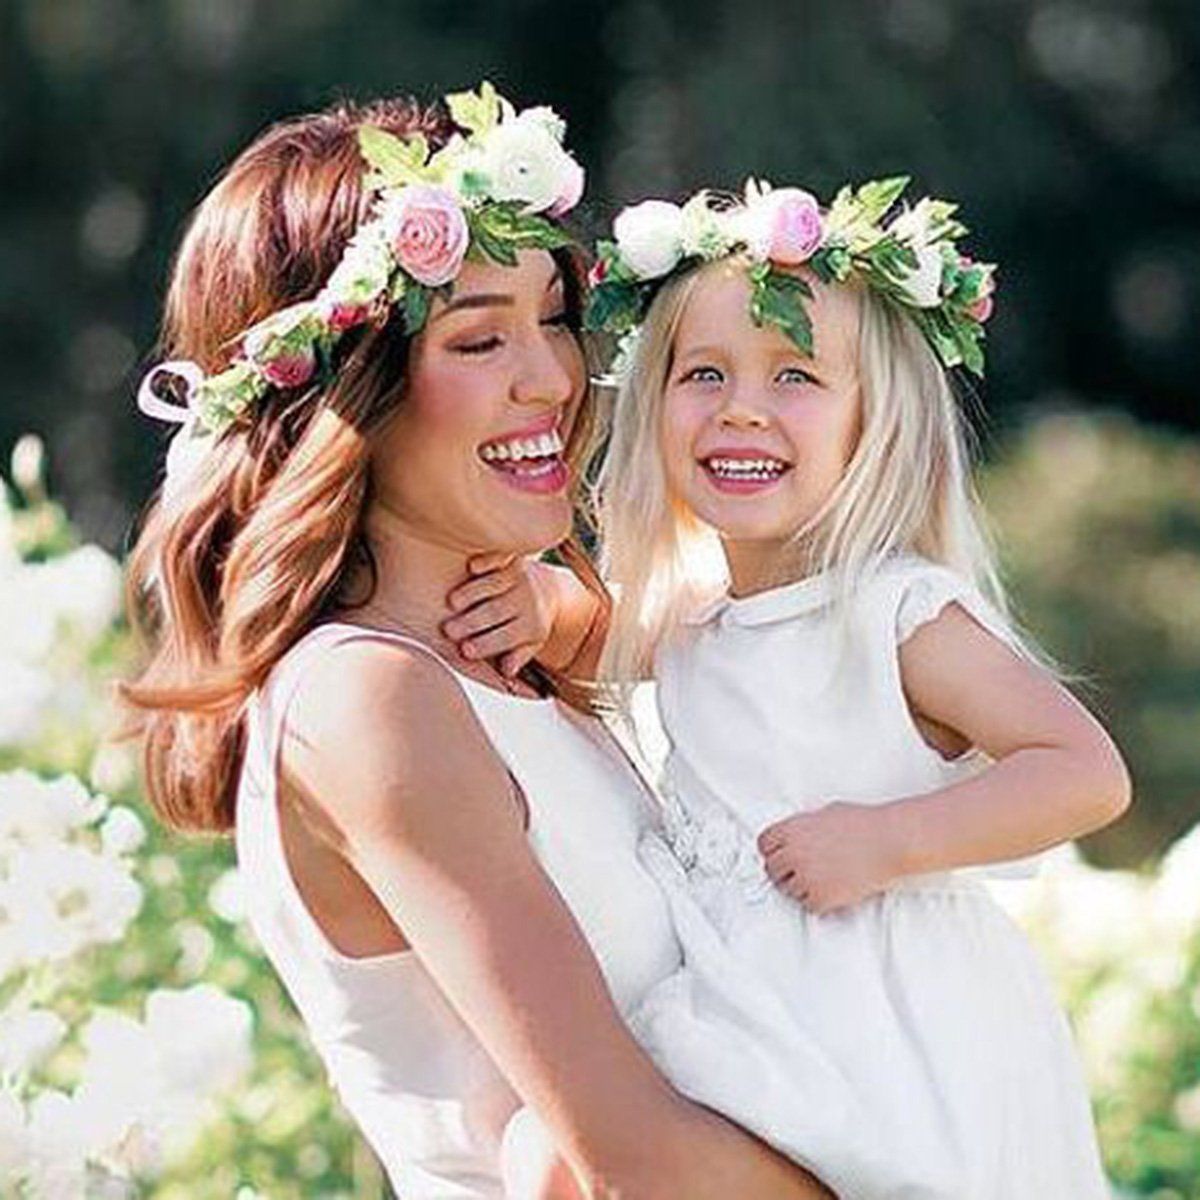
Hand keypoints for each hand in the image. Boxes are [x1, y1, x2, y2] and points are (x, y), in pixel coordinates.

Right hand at [443, 553, 559, 676]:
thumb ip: (515, 659)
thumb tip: (507, 674)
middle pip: (497, 611)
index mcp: (532, 625)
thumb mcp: (528, 645)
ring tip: (452, 603)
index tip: (464, 651)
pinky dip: (488, 561)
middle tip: (449, 631)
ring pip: (494, 583)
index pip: (506, 636)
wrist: (549, 590)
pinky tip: (471, 568)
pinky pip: (500, 557)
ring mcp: (519, 576)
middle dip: (472, 622)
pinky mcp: (512, 558)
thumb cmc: (526, 624)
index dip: (485, 644)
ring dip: (472, 592)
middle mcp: (527, 599)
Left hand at [757, 801, 901, 913]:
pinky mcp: (820, 897)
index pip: (763, 844)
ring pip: (788, 890)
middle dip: (784, 871)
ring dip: (801, 886)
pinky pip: (808, 905)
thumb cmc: (862, 824)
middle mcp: (793, 854)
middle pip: (771, 870)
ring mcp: (805, 877)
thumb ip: (804, 827)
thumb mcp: (824, 814)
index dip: (773, 850)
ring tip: (822, 878)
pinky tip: (832, 888)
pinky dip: (818, 900)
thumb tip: (797, 835)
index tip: (780, 855)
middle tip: (801, 870)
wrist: (887, 843)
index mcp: (791, 830)